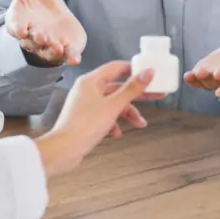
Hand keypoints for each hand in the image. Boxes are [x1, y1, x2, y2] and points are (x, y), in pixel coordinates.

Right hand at [0, 0, 85, 66]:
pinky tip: (75, 59)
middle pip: (32, 40)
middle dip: (36, 39)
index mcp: (20, 20)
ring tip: (58, 47)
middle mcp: (33, 36)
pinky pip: (67, 55)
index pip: (14, 26)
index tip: (21, 29)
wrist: (52, 20)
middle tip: (41, 36)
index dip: (17, 28)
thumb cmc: (36, 2)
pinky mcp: (66, 49)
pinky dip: (71, 57)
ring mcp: (49, 44)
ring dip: (53, 49)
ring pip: (49, 50)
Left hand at [34, 61, 156, 176]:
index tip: (150, 74)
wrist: (63, 150)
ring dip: (127, 113)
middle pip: (118, 87)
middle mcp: (87, 90)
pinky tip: (117, 133)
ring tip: (140, 124)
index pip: (116, 67)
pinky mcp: (86, 119)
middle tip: (156, 94)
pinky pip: (105, 116)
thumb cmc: (84, 126)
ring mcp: (86, 105)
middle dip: (137, 94)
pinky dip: (114, 123)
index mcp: (91, 81)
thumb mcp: (113, 106)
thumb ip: (132, 89)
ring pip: (113, 104)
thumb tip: (148, 72)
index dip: (134, 69)